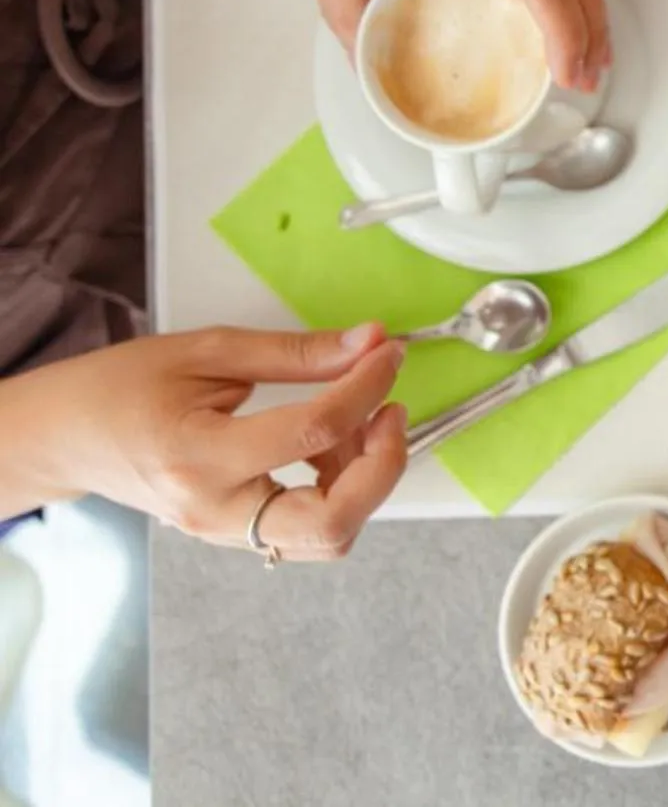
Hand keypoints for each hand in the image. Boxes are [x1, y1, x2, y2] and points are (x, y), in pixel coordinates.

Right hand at [31, 324, 407, 560]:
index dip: (367, 387)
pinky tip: (329, 444)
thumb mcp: (208, 350)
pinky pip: (310, 529)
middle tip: (390, 409)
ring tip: (354, 421)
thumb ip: (297, 353)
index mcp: (199, 456)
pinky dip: (341, 488)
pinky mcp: (237, 535)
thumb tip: (368, 343)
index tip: (387, 354)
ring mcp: (225, 532)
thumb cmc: (122, 388)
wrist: (66, 436)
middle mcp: (215, 510)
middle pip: (334, 523)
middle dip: (384, 465)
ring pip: (330, 535)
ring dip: (365, 478)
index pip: (312, 432)